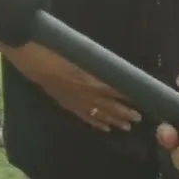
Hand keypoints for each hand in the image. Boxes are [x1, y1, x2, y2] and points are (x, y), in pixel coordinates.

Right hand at [11, 43, 141, 131]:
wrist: (35, 61)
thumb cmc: (57, 51)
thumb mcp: (82, 53)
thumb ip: (97, 61)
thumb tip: (112, 65)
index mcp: (93, 79)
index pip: (116, 90)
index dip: (129, 95)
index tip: (143, 99)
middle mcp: (88, 93)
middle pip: (110, 105)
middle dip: (125, 111)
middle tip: (138, 118)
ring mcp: (77, 101)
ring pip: (100, 114)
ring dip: (114, 120)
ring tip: (127, 126)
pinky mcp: (68, 105)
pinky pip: (85, 117)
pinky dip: (96, 123)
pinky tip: (104, 127)